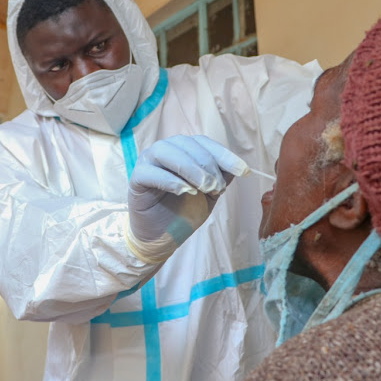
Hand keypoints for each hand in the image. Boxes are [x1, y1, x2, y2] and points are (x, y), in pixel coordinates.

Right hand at [126, 135, 248, 262]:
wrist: (163, 237)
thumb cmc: (184, 211)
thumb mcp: (210, 194)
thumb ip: (221, 177)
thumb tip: (237, 166)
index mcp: (184, 150)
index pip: (204, 143)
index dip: (225, 155)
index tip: (244, 171)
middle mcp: (165, 150)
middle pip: (187, 145)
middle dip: (207, 165)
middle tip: (218, 187)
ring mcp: (148, 162)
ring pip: (167, 152)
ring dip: (190, 168)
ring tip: (204, 188)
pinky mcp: (136, 178)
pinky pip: (150, 172)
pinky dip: (170, 180)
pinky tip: (185, 192)